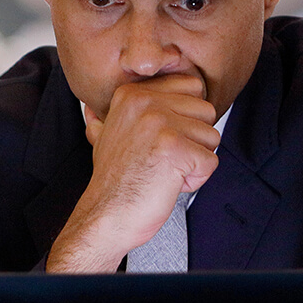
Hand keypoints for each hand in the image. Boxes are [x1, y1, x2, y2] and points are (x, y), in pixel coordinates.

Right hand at [45, 74, 220, 272]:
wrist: (106, 215)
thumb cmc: (113, 181)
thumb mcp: (105, 138)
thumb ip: (110, 118)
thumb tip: (91, 109)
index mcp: (133, 94)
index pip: (192, 87)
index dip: (185, 118)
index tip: (161, 139)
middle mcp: (146, 102)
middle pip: (206, 111)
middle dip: (194, 140)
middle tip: (162, 158)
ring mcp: (160, 124)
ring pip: (211, 136)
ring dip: (194, 161)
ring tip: (164, 170)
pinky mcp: (175, 149)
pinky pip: (211, 162)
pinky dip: (195, 180)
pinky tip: (168, 183)